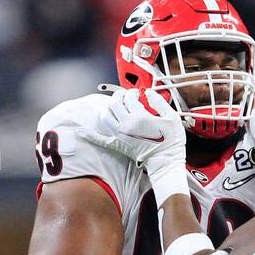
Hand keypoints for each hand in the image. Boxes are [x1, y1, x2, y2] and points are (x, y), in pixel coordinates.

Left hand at [91, 87, 189, 202]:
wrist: (165, 162)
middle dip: (119, 96)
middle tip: (125, 97)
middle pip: (114, 103)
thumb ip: (159, 102)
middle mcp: (127, 124)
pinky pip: (100, 139)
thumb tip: (148, 93)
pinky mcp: (119, 144)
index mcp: (140, 117)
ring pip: (105, 116)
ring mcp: (121, 135)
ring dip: (107, 107)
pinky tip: (82, 131)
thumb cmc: (171, 142)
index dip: (133, 92)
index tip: (138, 94)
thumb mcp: (172, 118)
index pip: (129, 97)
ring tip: (114, 107)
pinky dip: (91, 135)